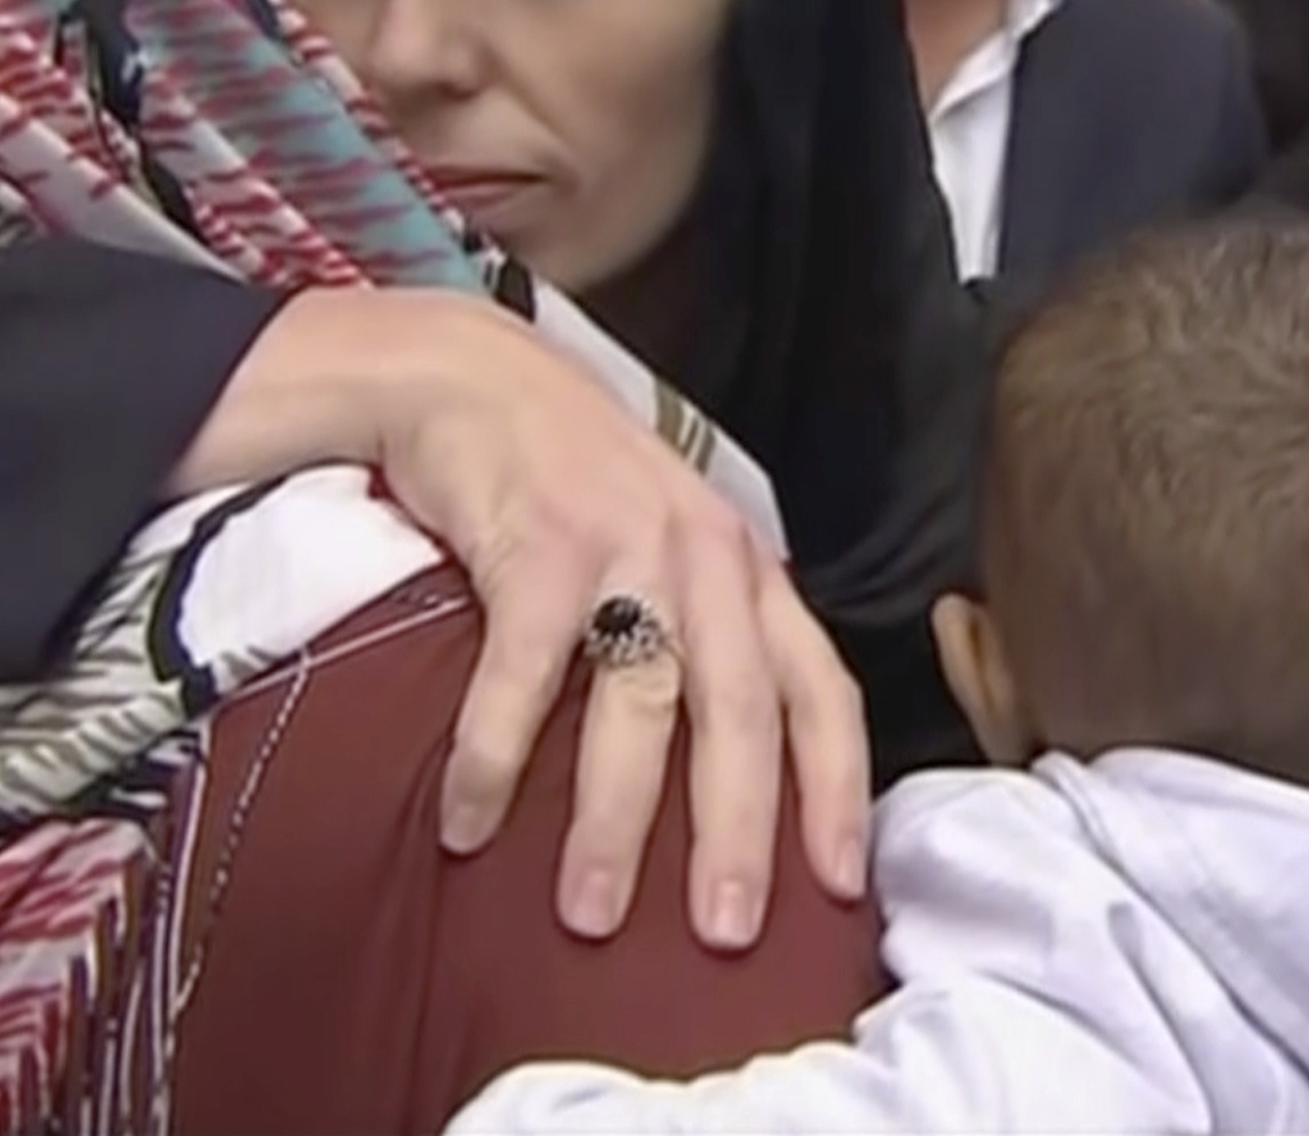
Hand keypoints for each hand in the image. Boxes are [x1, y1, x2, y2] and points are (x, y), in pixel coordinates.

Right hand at [173, 286, 870, 950]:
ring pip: (641, 702)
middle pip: (742, 712)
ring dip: (615, 819)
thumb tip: (719, 779)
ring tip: (589, 914)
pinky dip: (495, 754)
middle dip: (738, 832)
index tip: (842, 885)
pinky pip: (523, 671)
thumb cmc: (567, 478)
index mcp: (744, 568)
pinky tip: (468, 820)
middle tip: (725, 934)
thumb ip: (701, 632)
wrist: (466, 374)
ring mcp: (622, 543)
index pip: (821, 686)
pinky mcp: (536, 542)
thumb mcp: (662, 542)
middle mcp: (702, 555)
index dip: (838, 789)